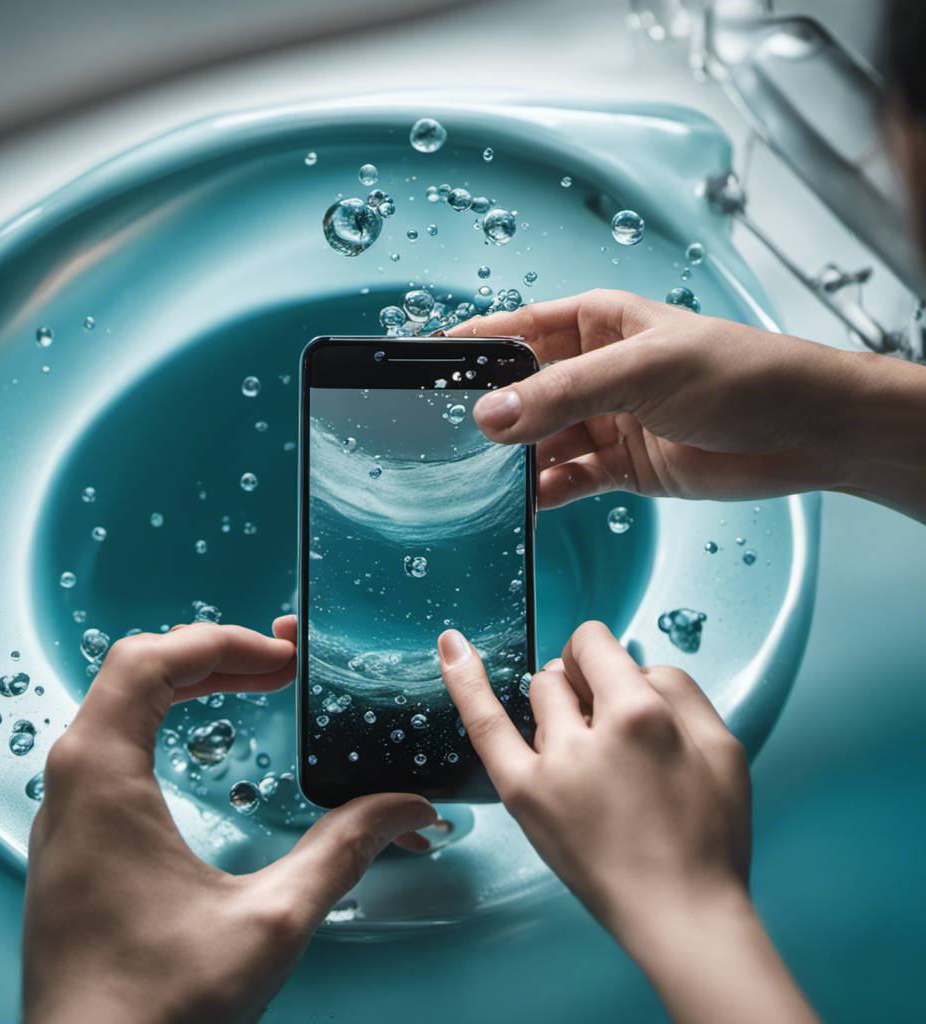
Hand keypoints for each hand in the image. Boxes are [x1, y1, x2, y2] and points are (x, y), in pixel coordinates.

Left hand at [23, 618, 436, 1023]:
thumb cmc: (155, 1011)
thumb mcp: (270, 922)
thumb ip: (345, 851)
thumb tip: (408, 808)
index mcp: (102, 780)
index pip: (149, 660)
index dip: (221, 641)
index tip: (280, 657)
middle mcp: (70, 785)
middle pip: (134, 671)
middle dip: (213, 655)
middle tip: (279, 667)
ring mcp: (65, 814)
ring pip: (118, 705)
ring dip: (188, 684)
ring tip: (253, 686)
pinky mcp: (74, 843)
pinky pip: (111, 745)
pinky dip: (166, 720)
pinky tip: (209, 743)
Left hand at [437, 623, 820, 1023]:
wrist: (679, 915)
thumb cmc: (708, 838)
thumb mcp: (722, 747)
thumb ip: (678, 687)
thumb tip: (632, 664)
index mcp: (642, 716)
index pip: (594, 643)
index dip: (601, 655)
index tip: (607, 673)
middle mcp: (590, 734)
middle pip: (564, 672)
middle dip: (583, 684)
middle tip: (608, 728)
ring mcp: (549, 764)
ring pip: (538, 694)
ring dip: (559, 707)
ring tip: (590, 754)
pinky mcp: (522, 793)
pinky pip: (483, 722)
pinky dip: (464, 681)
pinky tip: (449, 646)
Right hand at [447, 290, 874, 508]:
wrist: (805, 432)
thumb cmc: (740, 374)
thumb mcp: (642, 372)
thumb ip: (562, 395)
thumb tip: (490, 416)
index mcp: (596, 323)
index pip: (515, 331)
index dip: (470, 348)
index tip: (422, 368)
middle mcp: (594, 370)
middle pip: (521, 392)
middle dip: (488, 415)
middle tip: (441, 440)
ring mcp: (605, 420)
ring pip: (539, 442)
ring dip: (514, 461)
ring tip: (477, 480)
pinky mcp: (620, 465)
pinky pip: (567, 480)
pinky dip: (544, 494)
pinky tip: (522, 506)